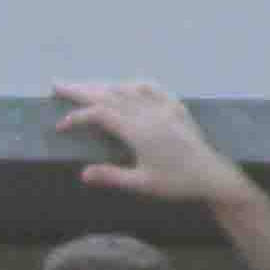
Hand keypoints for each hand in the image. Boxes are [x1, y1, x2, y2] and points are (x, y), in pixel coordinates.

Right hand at [51, 79, 252, 210]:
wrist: (212, 175)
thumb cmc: (177, 184)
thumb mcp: (142, 185)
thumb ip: (112, 176)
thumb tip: (82, 173)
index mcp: (139, 131)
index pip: (100, 114)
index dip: (78, 116)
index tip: (61, 125)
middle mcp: (149, 113)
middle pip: (109, 93)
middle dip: (80, 89)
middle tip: (57, 83)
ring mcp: (163, 107)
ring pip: (126, 88)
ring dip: (102, 84)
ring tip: (83, 85)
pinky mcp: (175, 107)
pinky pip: (151, 88)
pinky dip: (132, 84)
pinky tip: (124, 85)